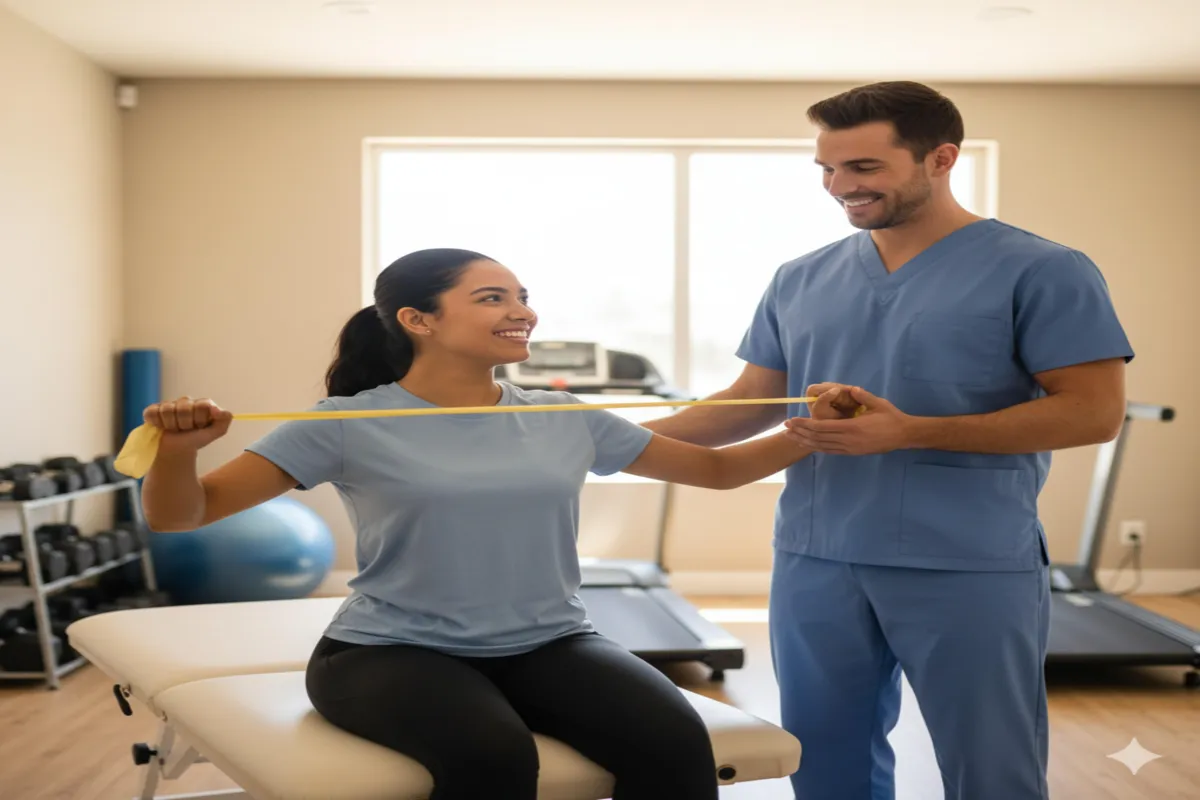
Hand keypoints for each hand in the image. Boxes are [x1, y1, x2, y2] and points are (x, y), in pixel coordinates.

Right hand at [143, 396, 232, 452]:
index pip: (202, 405)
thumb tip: (216, 410)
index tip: (199, 427)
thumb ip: (224, 419)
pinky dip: (157, 423)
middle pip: (184, 407)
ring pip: (167, 410)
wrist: (177, 450)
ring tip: (176, 430)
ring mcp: (169, 405)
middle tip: (186, 430)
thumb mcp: (216, 432)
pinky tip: (162, 427)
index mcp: (202, 404)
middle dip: (186, 424)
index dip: (200, 419)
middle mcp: (185, 401)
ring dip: (172, 425)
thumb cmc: (197, 439)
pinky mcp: (153, 410)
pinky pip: (152, 413)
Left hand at [785, 386, 913, 454]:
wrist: (903, 435)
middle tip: (785, 428)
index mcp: (851, 428)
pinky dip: (818, 447)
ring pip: (822, 446)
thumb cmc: (891, 417)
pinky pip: (831, 451)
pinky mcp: (853, 452)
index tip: (792, 420)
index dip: (804, 425)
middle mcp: (848, 440)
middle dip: (800, 433)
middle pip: (818, 438)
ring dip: (805, 441)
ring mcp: (850, 448)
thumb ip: (863, 396)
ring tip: (792, 437)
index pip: (821, 428)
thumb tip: (850, 388)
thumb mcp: (878, 403)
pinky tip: (809, 444)